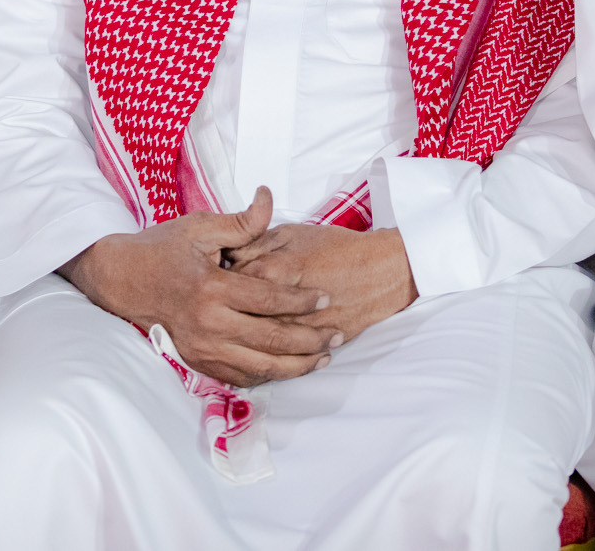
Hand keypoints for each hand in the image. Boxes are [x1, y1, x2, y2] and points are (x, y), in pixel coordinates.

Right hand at [59, 187, 336, 387]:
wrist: (119, 278)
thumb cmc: (160, 249)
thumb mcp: (199, 227)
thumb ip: (240, 222)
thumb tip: (268, 199)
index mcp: (211, 289)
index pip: (269, 301)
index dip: (302, 302)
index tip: (326, 299)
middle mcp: (207, 324)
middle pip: (271, 341)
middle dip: (309, 341)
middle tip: (336, 336)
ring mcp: (200, 347)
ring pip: (258, 367)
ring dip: (294, 366)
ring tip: (321, 359)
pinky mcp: (195, 360)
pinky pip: (237, 376)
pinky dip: (265, 377)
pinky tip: (286, 370)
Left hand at [225, 224, 416, 343]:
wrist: (381, 270)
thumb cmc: (337, 247)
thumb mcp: (292, 232)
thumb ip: (255, 240)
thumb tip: (226, 251)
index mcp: (270, 270)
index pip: (228, 281)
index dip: (218, 281)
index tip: (213, 280)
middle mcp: (279, 305)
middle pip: (238, 316)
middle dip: (226, 314)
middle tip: (222, 309)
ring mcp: (295, 330)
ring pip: (257, 344)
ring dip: (242, 341)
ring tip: (234, 334)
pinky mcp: (309, 347)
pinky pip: (279, 361)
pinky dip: (264, 362)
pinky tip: (255, 355)